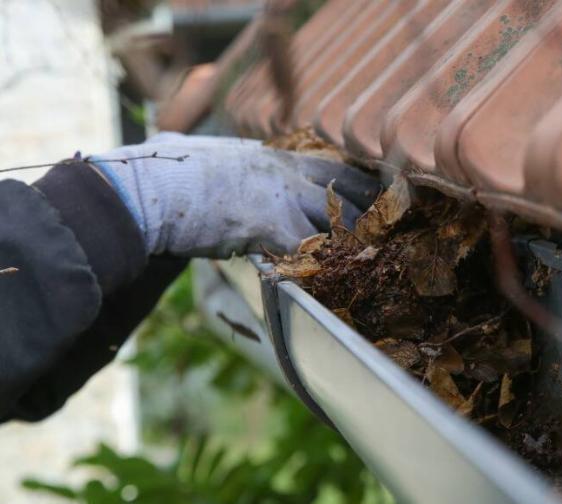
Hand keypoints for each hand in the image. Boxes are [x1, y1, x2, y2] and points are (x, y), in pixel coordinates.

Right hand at [91, 133, 379, 257]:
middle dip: (369, 205)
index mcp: (268, 155)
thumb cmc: (159, 170)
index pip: (327, 163)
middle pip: (345, 185)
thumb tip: (171, 142)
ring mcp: (281, 196)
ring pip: (337, 218)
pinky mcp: (272, 225)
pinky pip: (312, 249)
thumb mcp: (189, 149)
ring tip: (375, 259)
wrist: (147, 189)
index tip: (371, 192)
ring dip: (354, 240)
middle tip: (390, 223)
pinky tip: (339, 279)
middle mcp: (283, 170)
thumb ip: (200, 152)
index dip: (351, 181)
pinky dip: (326, 265)